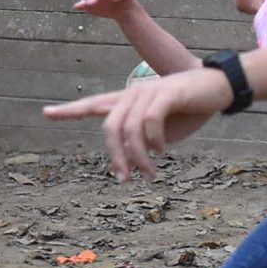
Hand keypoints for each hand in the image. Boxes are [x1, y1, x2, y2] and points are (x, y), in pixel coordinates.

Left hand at [43, 66, 227, 178]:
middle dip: (114, 156)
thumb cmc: (191, 110)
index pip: (93, 103)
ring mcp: (148, 91)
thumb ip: (144, 142)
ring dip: (138, 156)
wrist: (220, 87)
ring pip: (129, 129)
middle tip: (124, 179)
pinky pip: (149, 121)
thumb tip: (132, 159)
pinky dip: (153, 140)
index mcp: (129, 100)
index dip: (70, 110)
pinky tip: (161, 150)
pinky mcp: (166, 92)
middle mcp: (133, 93)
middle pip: (108, 126)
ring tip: (149, 173)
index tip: (46, 113)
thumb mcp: (163, 132)